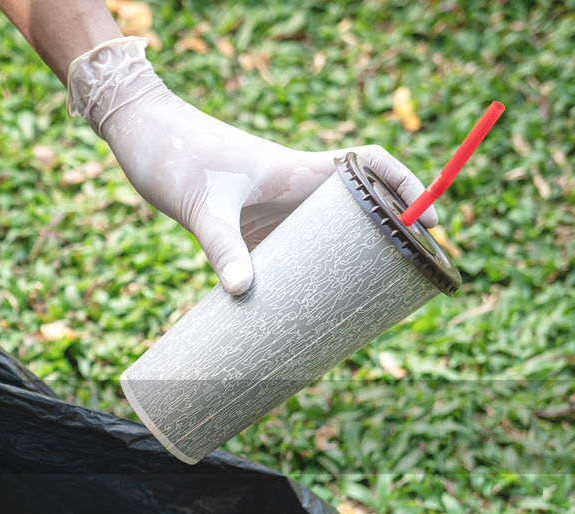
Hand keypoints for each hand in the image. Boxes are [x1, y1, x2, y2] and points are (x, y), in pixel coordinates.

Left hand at [67, 37, 436, 294]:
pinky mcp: (246, 228)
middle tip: (411, 278)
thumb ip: (223, 249)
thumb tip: (244, 294)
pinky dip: (301, 279)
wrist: (141, 137)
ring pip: (324, 237)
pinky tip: (301, 314)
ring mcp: (270, 210)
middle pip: (358, 208)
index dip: (409, 185)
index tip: (434, 220)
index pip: (371, 165)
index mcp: (297, 171)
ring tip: (367, 307)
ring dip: (346, 263)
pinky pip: (287, 254)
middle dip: (388, 238)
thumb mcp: (203, 207)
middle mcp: (291, 190)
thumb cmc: (175, 156)